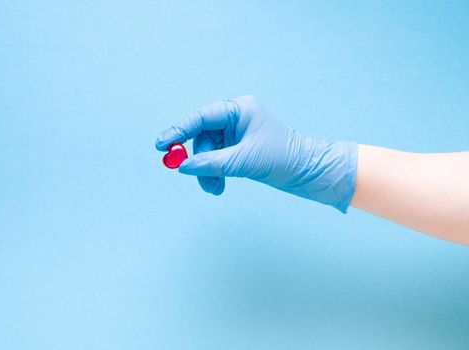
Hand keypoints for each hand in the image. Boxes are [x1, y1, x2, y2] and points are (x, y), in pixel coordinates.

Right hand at [155, 95, 356, 212]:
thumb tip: (184, 166)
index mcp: (239, 109)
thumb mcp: (244, 161)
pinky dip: (215, 173)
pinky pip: (217, 159)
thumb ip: (211, 163)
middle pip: (203, 138)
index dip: (179, 131)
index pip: (202, 117)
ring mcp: (236, 133)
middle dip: (199, 161)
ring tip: (215, 189)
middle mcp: (236, 118)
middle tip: (200, 181)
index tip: (161, 145)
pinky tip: (218, 186)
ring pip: (209, 152)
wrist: (307, 172)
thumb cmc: (282, 158)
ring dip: (208, 172)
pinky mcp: (238, 148)